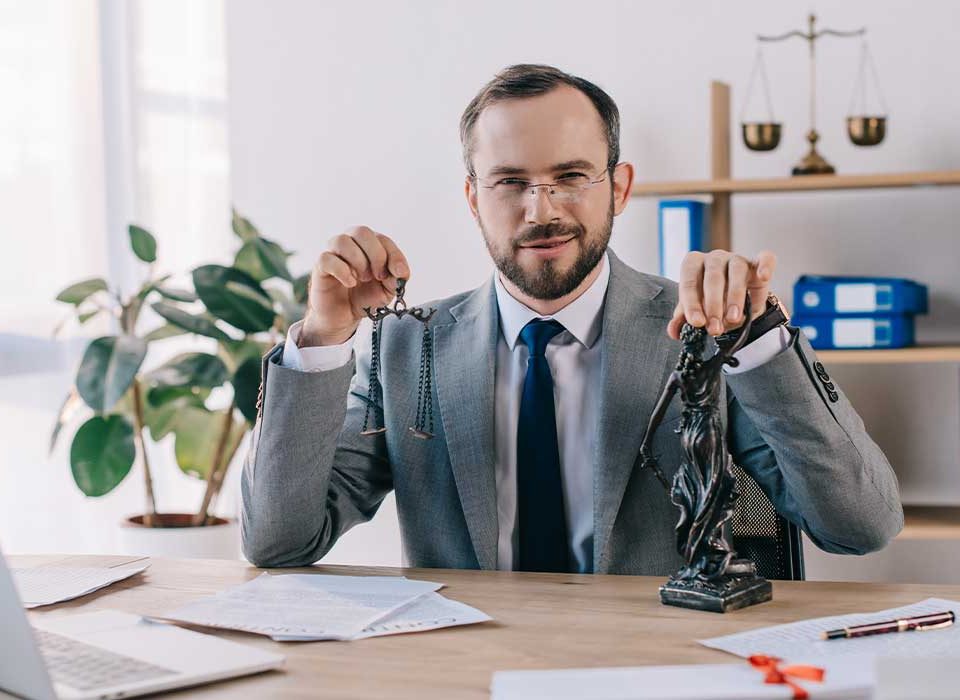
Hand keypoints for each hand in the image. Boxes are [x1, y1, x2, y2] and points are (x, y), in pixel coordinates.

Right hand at [300, 226, 409, 346]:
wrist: (344, 316)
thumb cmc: (365, 297)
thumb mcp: (388, 290)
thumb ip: (397, 278)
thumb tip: (400, 270)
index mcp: (369, 246)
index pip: (383, 239)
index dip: (393, 255)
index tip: (398, 273)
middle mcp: (350, 244)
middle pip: (362, 232)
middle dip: (376, 255)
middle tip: (378, 276)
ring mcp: (333, 253)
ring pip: (343, 241)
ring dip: (358, 261)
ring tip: (362, 279)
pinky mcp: (321, 267)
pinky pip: (327, 258)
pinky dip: (342, 271)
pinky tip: (350, 283)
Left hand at [666, 249, 776, 339]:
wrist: (732, 299)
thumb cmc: (709, 300)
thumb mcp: (695, 309)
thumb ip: (683, 319)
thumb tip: (673, 332)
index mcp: (693, 264)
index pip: (689, 281)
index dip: (692, 303)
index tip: (696, 323)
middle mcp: (714, 258)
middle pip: (713, 278)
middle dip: (713, 306)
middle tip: (714, 328)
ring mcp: (736, 258)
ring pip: (736, 272)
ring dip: (735, 297)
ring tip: (733, 319)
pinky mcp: (757, 263)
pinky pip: (765, 258)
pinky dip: (766, 266)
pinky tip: (763, 277)